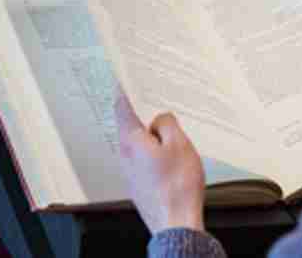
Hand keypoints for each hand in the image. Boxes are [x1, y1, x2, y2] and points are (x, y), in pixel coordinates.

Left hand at [114, 92, 205, 233]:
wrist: (175, 223)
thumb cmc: (177, 186)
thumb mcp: (179, 144)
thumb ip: (168, 124)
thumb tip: (162, 119)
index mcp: (131, 141)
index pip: (122, 107)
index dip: (125, 90)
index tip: (125, 78)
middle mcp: (125, 155)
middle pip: (130, 125)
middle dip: (144, 113)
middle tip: (157, 102)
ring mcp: (130, 171)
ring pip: (139, 143)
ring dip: (152, 135)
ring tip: (173, 133)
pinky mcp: (139, 184)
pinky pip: (144, 159)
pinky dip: (155, 152)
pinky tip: (171, 157)